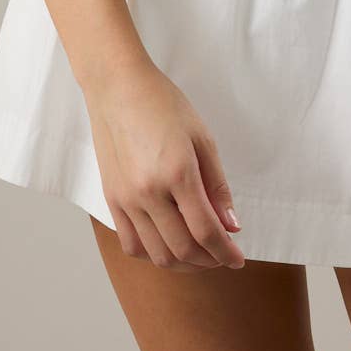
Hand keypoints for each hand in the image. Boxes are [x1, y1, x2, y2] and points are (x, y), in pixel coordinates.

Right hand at [83, 59, 245, 270]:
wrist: (117, 87)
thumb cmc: (163, 104)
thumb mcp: (202, 138)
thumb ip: (217, 186)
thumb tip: (231, 225)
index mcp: (177, 173)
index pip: (206, 231)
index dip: (226, 251)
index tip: (239, 259)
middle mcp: (148, 192)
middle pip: (182, 249)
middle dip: (209, 260)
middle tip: (223, 255)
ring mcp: (126, 199)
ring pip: (156, 254)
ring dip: (183, 263)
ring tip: (200, 254)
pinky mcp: (111, 199)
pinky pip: (131, 244)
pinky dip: (153, 254)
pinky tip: (168, 246)